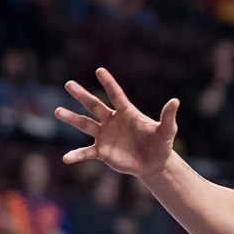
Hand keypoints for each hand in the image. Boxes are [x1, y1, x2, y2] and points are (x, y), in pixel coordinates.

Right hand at [55, 68, 178, 178]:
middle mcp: (112, 121)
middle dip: (82, 95)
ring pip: (85, 125)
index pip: (116, 95)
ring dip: (71, 118)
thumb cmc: (160, 143)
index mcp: (127, 112)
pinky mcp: (102, 152)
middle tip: (69, 84)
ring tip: (57, 110)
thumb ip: (168, 116)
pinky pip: (86, 152)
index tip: (99, 70)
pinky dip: (76, 155)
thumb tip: (175, 101)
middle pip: (94, 106)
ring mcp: (105, 136)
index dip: (109, 83)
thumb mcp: (167, 130)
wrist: (154, 163)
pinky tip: (66, 159)